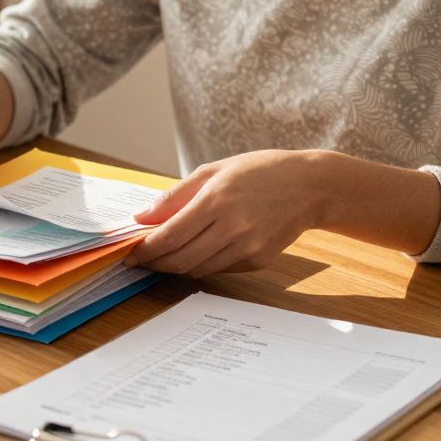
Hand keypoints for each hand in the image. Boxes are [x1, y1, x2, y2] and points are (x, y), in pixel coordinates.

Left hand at [125, 150, 328, 276]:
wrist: (310, 187)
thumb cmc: (259, 171)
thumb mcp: (214, 171)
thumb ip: (174, 196)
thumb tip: (141, 217)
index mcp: (216, 200)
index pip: (170, 235)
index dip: (146, 249)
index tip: (130, 252)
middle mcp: (232, 227)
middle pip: (180, 259)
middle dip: (155, 263)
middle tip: (140, 260)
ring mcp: (248, 247)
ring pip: (198, 269)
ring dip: (175, 267)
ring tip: (163, 257)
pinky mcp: (258, 260)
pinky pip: (219, 269)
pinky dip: (201, 264)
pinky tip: (196, 252)